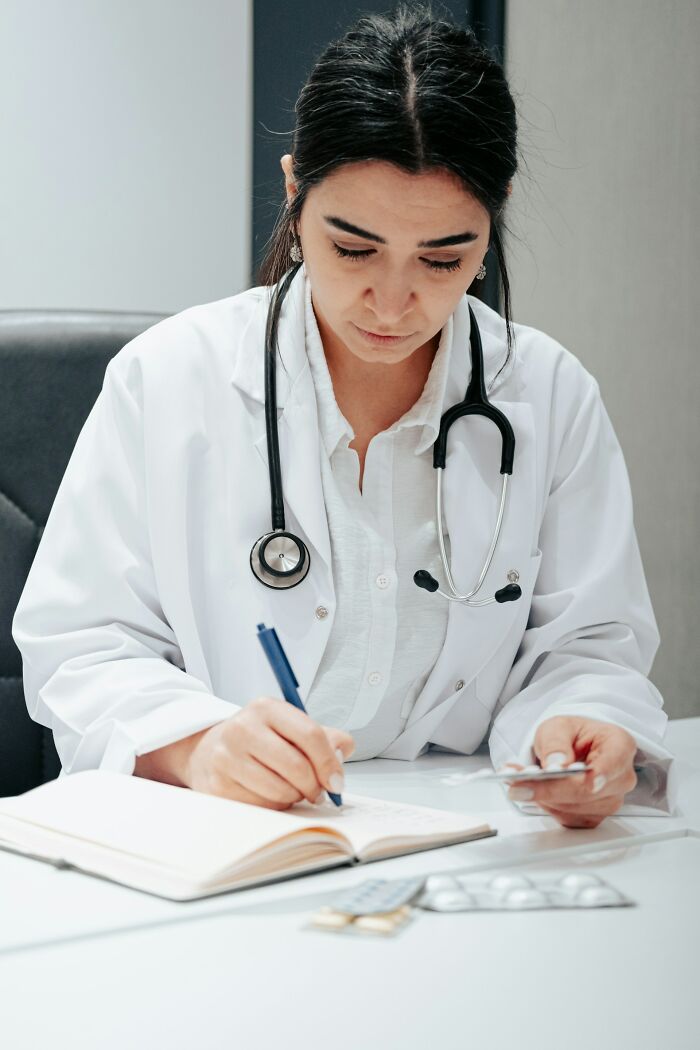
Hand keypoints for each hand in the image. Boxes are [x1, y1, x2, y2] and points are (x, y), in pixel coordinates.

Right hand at [184, 697, 354, 809]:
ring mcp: (227, 757)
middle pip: (297, 766)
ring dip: (295, 797)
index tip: (337, 781)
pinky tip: (271, 794)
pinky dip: (274, 805)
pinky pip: (262, 806)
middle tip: (318, 792)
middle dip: (315, 786)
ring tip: (293, 790)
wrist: (208, 750)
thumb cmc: (257, 740)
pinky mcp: (218, 786)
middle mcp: (243, 728)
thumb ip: (322, 736)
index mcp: (266, 708)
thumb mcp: (288, 727)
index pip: (310, 735)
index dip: (329, 762)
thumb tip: (344, 748)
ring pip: (281, 790)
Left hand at [503, 716, 637, 828]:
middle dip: (551, 788)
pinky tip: (534, 791)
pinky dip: (547, 805)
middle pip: (588, 792)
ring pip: (575, 808)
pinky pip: (568, 818)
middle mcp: (620, 777)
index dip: (602, 775)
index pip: (614, 763)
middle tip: (518, 782)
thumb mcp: (558, 727)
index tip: (589, 781)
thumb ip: (556, 742)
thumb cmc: (573, 735)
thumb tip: (556, 763)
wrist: (573, 749)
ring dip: (544, 797)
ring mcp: (610, 800)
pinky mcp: (594, 816)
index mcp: (619, 746)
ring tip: (520, 783)